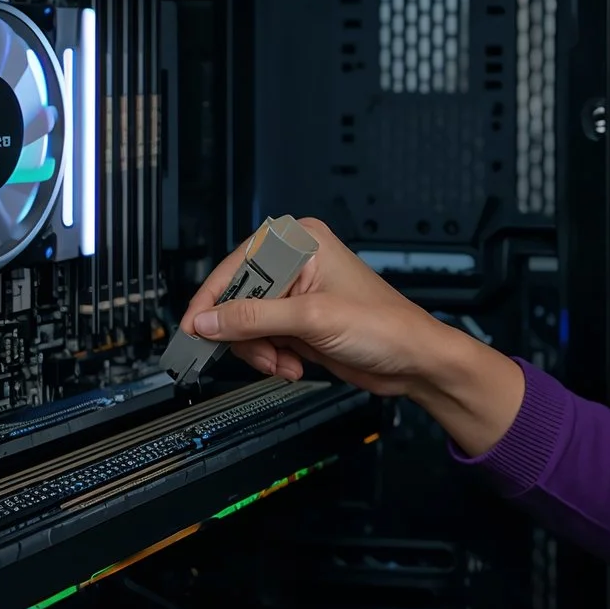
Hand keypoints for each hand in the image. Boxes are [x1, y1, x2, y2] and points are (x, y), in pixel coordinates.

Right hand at [179, 217, 524, 452]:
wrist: (414, 361)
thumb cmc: (385, 326)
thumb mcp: (313, 319)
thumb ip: (255, 319)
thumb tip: (208, 321)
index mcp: (300, 242)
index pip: (236, 266)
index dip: (212, 301)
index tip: (195, 330)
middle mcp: (296, 263)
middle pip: (236, 298)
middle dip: (245, 334)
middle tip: (259, 353)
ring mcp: (296, 295)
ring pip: (246, 325)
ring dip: (260, 351)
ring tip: (284, 362)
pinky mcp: (299, 322)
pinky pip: (262, 340)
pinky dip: (271, 358)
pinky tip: (293, 365)